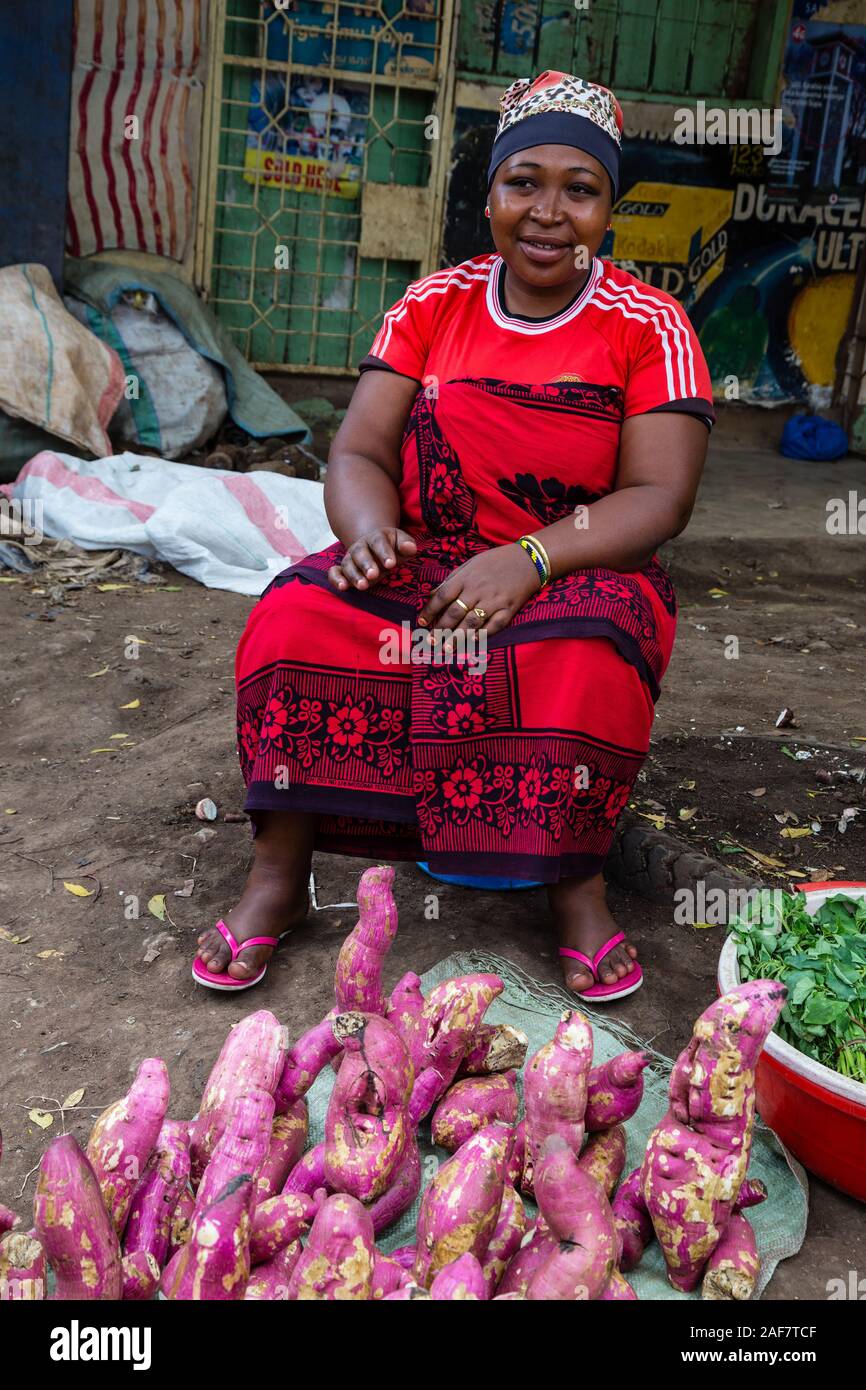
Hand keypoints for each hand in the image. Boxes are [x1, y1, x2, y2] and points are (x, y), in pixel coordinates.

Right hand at [327, 527, 416, 591]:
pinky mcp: (342, 570)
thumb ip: (407, 545)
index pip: (379, 542)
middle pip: (361, 553)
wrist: (375, 547)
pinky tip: (342, 587)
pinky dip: (335, 578)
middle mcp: (361, 547)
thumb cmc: (392, 548)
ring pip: (348, 565)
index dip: (384, 552)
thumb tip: (410, 548)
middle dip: (366, 564)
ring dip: (354, 575)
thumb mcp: (401, 543)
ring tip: (363, 586)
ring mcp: (350, 558)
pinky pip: (334, 572)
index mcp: (376, 538)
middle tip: (374, 575)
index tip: (391, 564)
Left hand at [417, 544, 540, 637]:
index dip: (430, 610)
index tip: (421, 622)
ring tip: (447, 648)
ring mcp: (494, 601)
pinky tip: (472, 643)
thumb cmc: (496, 561)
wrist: (528, 559)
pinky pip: (494, 626)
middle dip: (441, 629)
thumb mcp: (471, 564)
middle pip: (455, 612)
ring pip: (472, 622)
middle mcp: (478, 590)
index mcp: (466, 578)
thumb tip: (432, 594)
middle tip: (431, 642)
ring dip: (458, 637)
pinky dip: (482, 635)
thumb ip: (452, 580)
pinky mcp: (508, 609)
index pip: (442, 596)